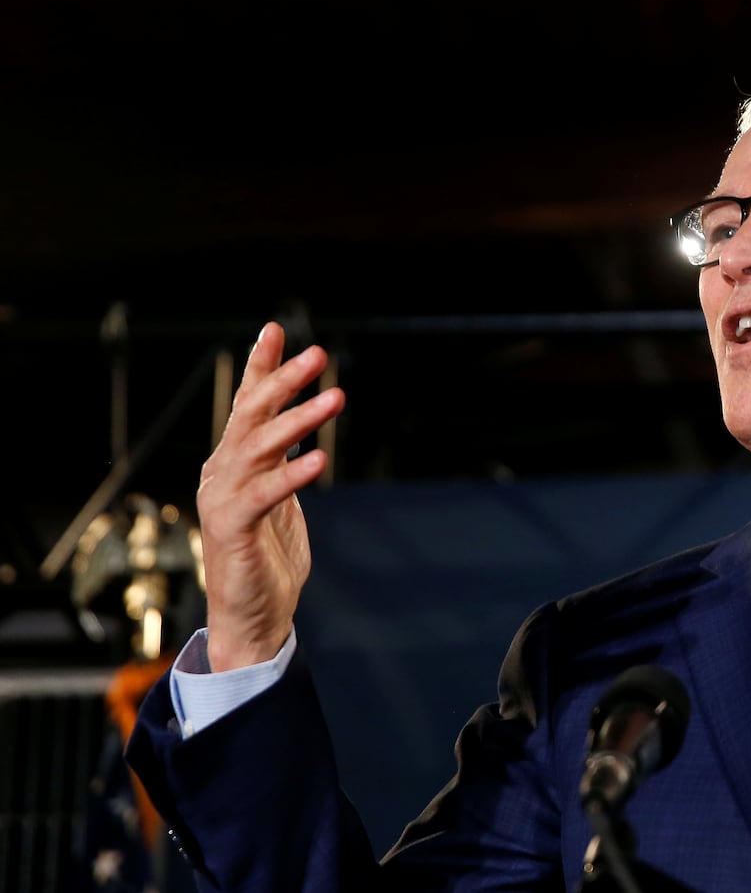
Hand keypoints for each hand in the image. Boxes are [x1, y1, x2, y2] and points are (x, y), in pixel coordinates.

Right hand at [196, 321, 344, 670]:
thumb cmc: (267, 553)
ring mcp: (224, 498)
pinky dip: (291, 475)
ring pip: (258, 447)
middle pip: (251, 415)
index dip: (260, 367)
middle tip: (318, 354)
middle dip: (283, 380)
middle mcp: (222, 472)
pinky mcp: (232, 529)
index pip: (246, 404)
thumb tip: (301, 419)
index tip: (276, 330)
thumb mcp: (278, 493)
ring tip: (335, 397)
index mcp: (234, 460)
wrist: (254, 614)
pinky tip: (320, 459)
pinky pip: (262, 495)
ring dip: (298, 419)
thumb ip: (281, 457)